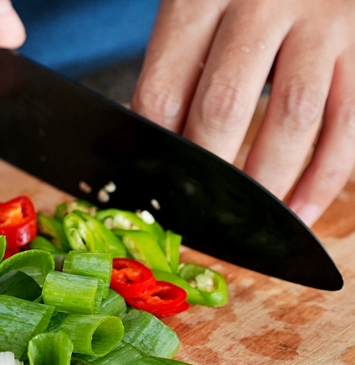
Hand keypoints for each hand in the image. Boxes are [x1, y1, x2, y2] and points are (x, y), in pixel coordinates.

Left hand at [131, 0, 354, 225]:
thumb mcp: (191, 8)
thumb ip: (173, 71)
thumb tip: (148, 157)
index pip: (164, 92)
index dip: (155, 153)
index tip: (153, 192)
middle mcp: (260, 5)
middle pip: (223, 107)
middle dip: (207, 174)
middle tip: (196, 216)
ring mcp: (320, 23)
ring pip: (292, 118)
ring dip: (267, 182)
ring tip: (246, 223)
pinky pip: (348, 121)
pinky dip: (324, 176)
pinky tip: (299, 213)